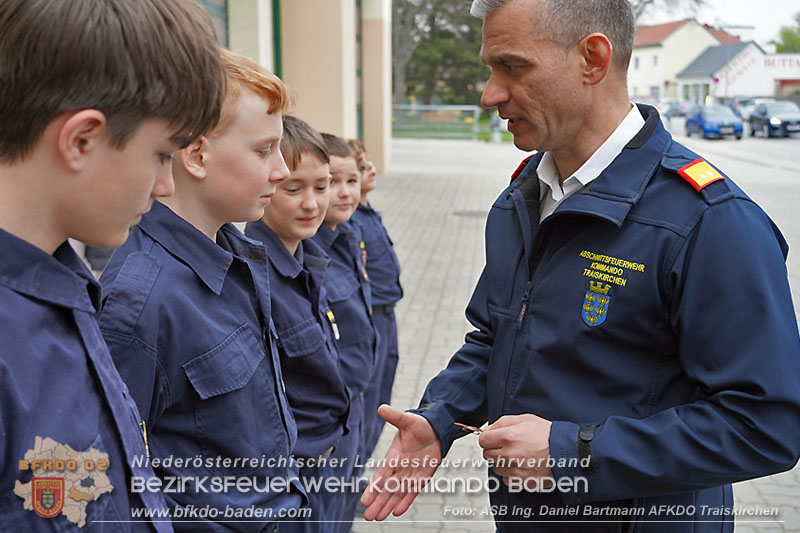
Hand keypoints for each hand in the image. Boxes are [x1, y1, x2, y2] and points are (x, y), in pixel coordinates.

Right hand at [360, 404, 441, 520]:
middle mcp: (399, 467)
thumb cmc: (419, 424)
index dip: (374, 487)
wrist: (435, 429)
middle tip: (367, 516)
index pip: (382, 474)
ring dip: (387, 505)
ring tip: (377, 518)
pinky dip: (405, 501)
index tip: (365, 499)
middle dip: (377, 502)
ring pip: (397, 493)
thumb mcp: (407, 420)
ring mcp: (410, 473)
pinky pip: (412, 492)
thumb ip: (395, 416)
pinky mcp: (422, 477)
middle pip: (386, 488)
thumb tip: (381, 408)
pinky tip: (397, 512)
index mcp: (393, 455)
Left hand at [479, 414, 552, 485]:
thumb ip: (502, 422)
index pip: (483, 440)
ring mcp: (514, 470)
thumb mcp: (525, 419)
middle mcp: (509, 454)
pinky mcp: (520, 482)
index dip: (488, 438)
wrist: (565, 452)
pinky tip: (520, 466)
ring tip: (517, 456)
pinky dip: (510, 474)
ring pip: (495, 468)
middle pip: (487, 455)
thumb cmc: (548, 435)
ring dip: (502, 462)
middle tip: (507, 446)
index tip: (493, 439)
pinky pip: (505, 479)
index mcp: (508, 436)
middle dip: (494, 450)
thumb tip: (489, 429)